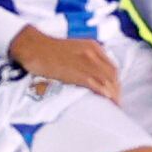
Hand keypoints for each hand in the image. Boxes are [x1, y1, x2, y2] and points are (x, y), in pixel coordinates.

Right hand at [5, 26, 119, 100]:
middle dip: (117, 88)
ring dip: (113, 93)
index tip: (115, 89)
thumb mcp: (74, 48)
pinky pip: (96, 84)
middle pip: (112, 74)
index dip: (116, 80)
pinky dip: (104, 93)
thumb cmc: (49, 49)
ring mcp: (86, 63)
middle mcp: (94, 53)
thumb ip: (85, 57)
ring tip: (114, 104)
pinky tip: (107, 101)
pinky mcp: (77, 72)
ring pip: (107, 80)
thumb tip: (91, 71)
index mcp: (94, 47)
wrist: (34, 46)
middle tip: (116, 100)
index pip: (112, 65)